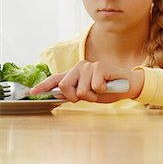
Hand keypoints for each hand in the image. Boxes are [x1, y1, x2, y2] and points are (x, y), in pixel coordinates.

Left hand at [30, 61, 144, 102]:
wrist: (128, 85)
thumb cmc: (110, 90)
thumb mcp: (90, 94)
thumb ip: (74, 93)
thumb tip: (57, 94)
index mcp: (76, 74)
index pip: (57, 79)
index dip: (44, 86)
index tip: (32, 92)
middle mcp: (80, 67)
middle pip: (65, 86)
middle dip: (77, 97)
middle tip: (91, 95)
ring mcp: (89, 65)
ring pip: (80, 90)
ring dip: (92, 95)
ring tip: (102, 90)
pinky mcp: (99, 67)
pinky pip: (94, 87)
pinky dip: (102, 91)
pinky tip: (108, 85)